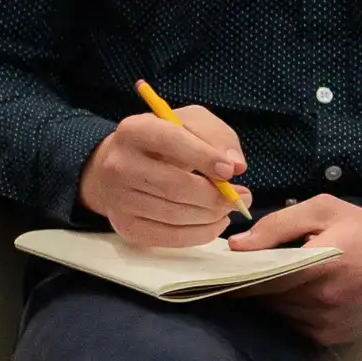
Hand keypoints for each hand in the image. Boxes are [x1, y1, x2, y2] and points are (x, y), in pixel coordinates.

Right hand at [80, 103, 247, 251]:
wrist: (121, 165)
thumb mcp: (190, 123)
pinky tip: (215, 222)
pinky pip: (170, 237)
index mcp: (135, 130)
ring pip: (175, 215)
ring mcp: (119, 199)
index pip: (170, 142)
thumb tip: (236, 166)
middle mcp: (119, 165)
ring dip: (212, 215)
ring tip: (229, 207)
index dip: (204, 157)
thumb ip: (215, 136)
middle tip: (242, 196)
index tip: (230, 171)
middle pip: (174, 186)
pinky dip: (201, 233)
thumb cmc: (164, 141)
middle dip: (215, 196)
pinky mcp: (125, 227)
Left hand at [233, 193, 361, 342]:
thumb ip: (278, 225)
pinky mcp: (334, 337)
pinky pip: (296, 326)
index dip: (237, 276)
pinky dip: (292, 312)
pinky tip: (303, 294)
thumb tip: (236, 245)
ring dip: (274, 300)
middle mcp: (324, 300)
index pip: (261, 279)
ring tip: (282, 279)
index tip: (223, 270)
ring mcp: (330, 323)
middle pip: (267, 299)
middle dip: (256, 285)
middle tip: (253, 269)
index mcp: (321, 265)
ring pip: (280, 314)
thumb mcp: (325, 211)